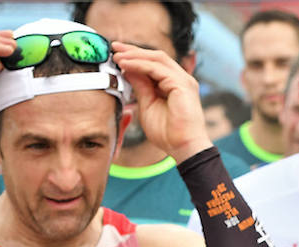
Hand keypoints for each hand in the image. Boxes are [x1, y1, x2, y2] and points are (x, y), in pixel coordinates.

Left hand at [111, 42, 209, 162]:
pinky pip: (156, 68)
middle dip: (133, 51)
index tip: (117, 54)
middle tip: (114, 47)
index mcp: (174, 84)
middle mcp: (181, 79)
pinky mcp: (182, 84)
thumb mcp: (147, 105)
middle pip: (156, 56)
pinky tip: (125, 65)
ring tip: (117, 56)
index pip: (154, 63)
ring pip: (157, 59)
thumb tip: (128, 70)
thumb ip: (140, 87)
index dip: (135, 57)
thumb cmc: (169, 133)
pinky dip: (139, 64)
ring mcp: (183, 80)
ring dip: (135, 55)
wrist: (184, 148)